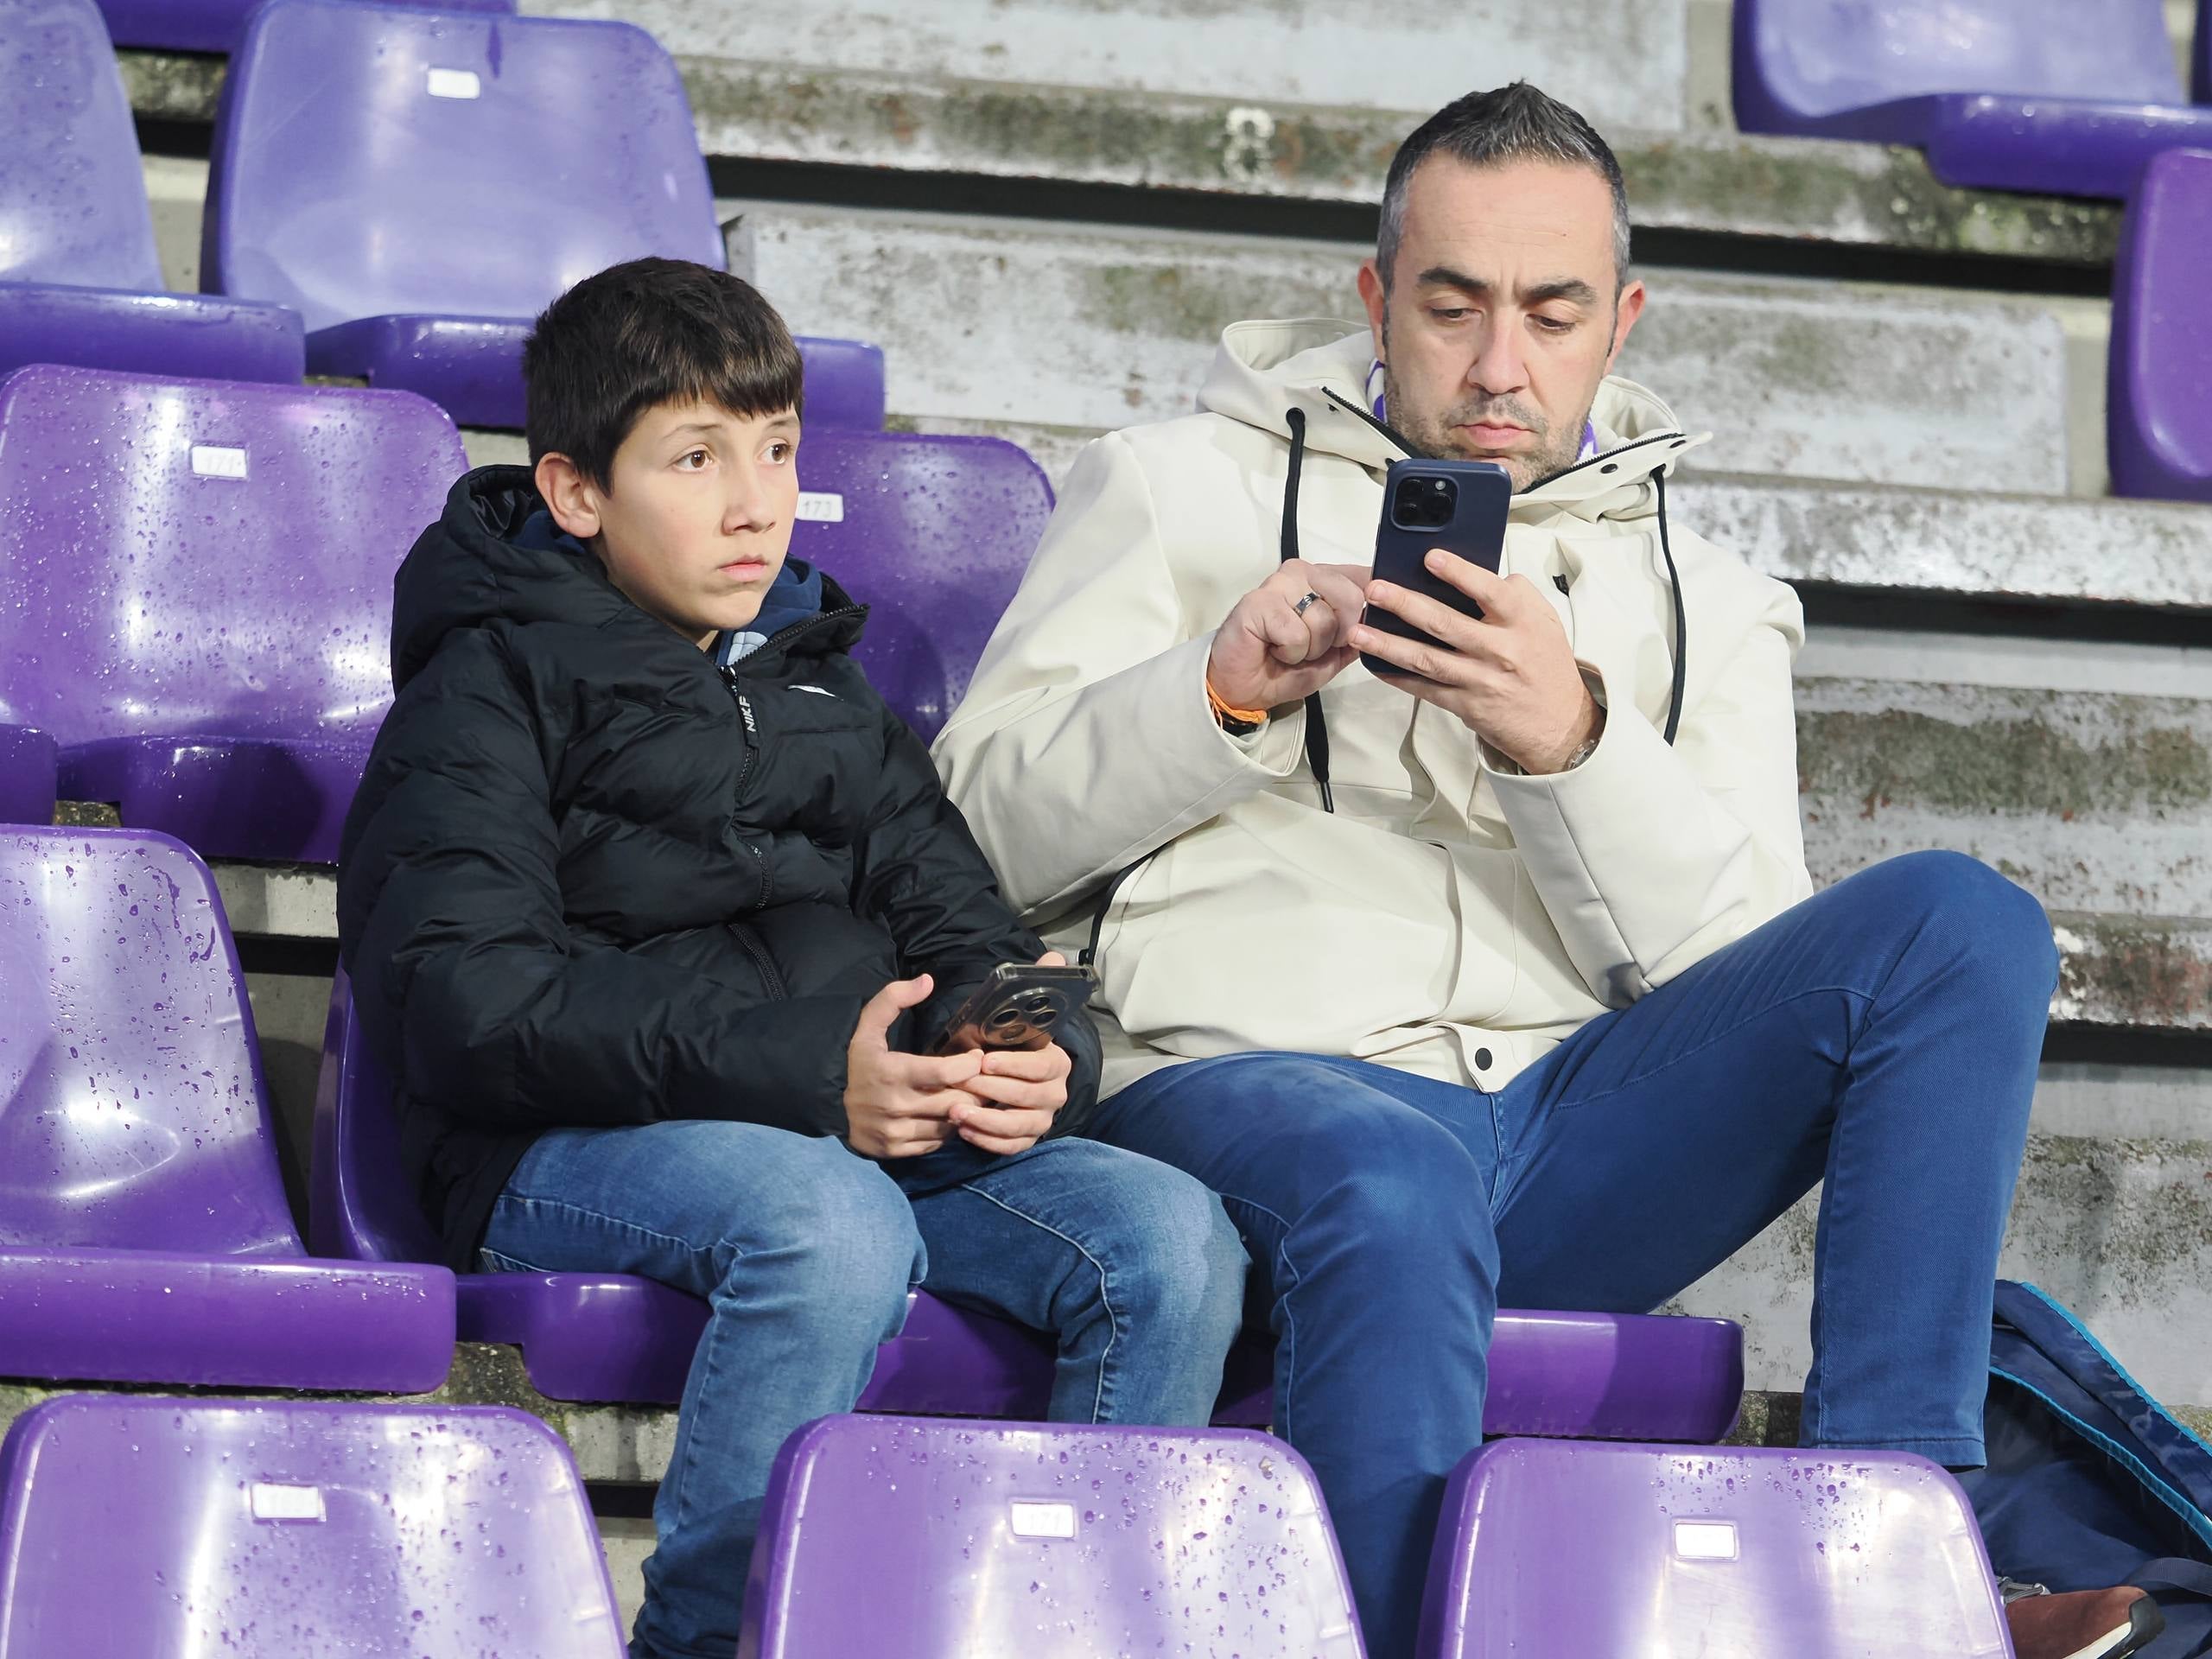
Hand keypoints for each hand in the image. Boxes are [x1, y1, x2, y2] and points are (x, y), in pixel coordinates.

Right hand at [844, 974, 983, 1158]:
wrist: (828, 1107)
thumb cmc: (856, 1063)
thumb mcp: (867, 1026)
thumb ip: (893, 998)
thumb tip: (927, 980)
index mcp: (892, 1073)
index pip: (945, 1072)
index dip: (969, 1065)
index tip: (977, 1057)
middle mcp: (896, 1106)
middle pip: (954, 1101)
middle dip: (974, 1089)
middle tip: (983, 1079)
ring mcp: (896, 1132)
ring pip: (949, 1125)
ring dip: (963, 1111)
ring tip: (970, 1096)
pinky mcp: (896, 1151)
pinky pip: (936, 1143)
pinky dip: (947, 1130)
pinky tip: (948, 1115)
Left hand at [937, 951, 1072, 1154]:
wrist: (994, 1078)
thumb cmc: (1001, 1044)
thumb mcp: (1011, 1014)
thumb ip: (1034, 984)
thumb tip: (1054, 957)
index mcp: (1056, 1061)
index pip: (1042, 1066)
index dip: (1015, 1065)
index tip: (984, 1061)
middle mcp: (1055, 1092)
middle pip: (1031, 1097)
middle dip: (995, 1092)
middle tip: (963, 1085)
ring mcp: (1042, 1119)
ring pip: (1021, 1126)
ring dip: (988, 1121)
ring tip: (955, 1112)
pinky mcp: (1026, 1140)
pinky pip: (1012, 1147)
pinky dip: (988, 1141)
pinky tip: (963, 1131)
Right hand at [1207, 559, 1371, 714]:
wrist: (1244, 689)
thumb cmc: (1284, 668)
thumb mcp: (1335, 655)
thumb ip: (1358, 633)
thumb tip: (1382, 618)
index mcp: (1323, 579)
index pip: (1363, 578)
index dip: (1366, 610)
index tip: (1350, 633)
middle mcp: (1302, 573)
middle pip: (1352, 597)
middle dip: (1337, 637)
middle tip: (1311, 647)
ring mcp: (1279, 584)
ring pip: (1324, 619)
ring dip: (1310, 649)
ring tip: (1288, 649)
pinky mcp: (1258, 601)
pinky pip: (1296, 632)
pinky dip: (1290, 652)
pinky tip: (1274, 649)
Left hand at [1351, 551, 1603, 773]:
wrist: (1561, 725)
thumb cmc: (1548, 668)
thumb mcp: (1545, 622)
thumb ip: (1516, 594)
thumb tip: (1483, 573)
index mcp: (1521, 622)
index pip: (1488, 591)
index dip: (1458, 572)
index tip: (1430, 557)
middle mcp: (1500, 651)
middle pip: (1445, 623)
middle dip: (1405, 605)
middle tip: (1375, 590)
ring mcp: (1480, 680)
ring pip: (1427, 659)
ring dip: (1388, 644)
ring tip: (1360, 631)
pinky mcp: (1466, 705)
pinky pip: (1425, 689)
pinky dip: (1398, 677)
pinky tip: (1376, 664)